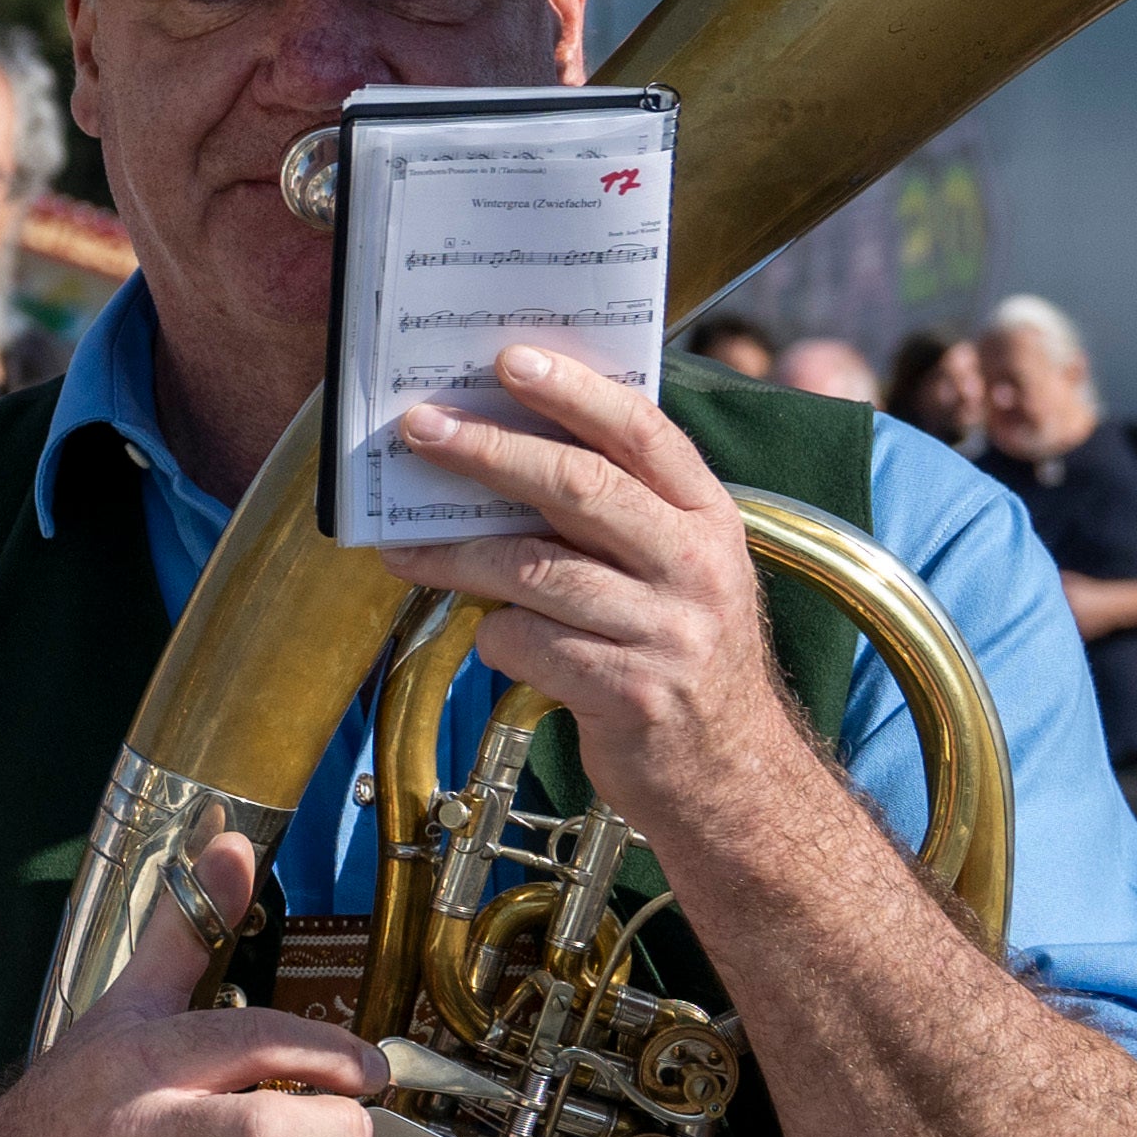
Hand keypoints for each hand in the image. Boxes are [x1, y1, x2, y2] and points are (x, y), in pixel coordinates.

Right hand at [0, 829, 389, 1136]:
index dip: (329, 1053)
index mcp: (137, 1059)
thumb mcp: (120, 1009)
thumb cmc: (69, 1103)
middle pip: (263, 1131)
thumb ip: (184, 934)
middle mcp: (135, 1134)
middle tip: (364, 1131)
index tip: (369, 1069)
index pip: (249, 1042)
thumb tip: (230, 848)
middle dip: (339, 1133)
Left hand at [381, 350, 821, 846]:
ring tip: (404, 549)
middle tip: (420, 429)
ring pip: (537, 569)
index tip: (507, 360)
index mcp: (708, 517)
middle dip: (488, 451)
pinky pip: (531, 644)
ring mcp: (668, 630)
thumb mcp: (675, 571)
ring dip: (458, 555)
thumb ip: (615, 514)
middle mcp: (696, 565)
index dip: (573, 390)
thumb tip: (495, 454)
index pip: (642, 432)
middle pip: (579, 486)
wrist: (733, 776)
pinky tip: (490, 637)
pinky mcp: (630, 692)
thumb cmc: (679, 653)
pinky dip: (495, 637)